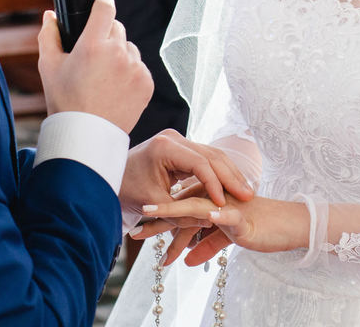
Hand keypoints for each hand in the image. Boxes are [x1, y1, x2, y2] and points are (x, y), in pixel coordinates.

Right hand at [36, 0, 152, 133]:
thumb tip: (50, 15)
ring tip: (103, 75)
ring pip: (129, 47)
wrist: (86, 136)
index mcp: (93, 45)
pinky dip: (129, 72)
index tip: (100, 1)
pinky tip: (114, 87)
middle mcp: (118, 53)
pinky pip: (139, 67)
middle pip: (117, 27)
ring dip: (119, 53)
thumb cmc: (64, 100)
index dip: (102, 0)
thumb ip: (49, 35)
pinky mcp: (146, 83)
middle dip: (105, 34)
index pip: (105, 7)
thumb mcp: (49, 66)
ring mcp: (135, 68)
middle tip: (94, 52)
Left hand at [121, 130, 254, 221]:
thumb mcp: (152, 203)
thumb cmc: (126, 190)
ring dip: (230, 173)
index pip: (200, 163)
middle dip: (230, 176)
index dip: (215, 184)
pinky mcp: (182, 147)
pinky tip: (234, 186)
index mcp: (165, 147)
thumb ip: (179, 212)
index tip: (225, 203)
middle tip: (248, 195)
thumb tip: (209, 221)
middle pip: (211, 155)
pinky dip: (221, 172)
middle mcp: (174, 138)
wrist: (110, 175)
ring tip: (246, 192)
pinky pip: (207, 158)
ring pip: (213, 154)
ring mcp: (179, 140)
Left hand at [136, 194, 308, 264]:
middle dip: (157, 218)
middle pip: (181, 206)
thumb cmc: (258, 228)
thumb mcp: (227, 239)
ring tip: (154, 212)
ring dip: (175, 210)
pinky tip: (206, 218)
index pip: (179, 208)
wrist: (288, 224)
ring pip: (198, 206)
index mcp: (211, 200)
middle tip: (135, 232)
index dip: (159, 219)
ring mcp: (229, 203)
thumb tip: (187, 261)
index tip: (137, 231)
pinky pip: (228, 215)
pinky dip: (216, 217)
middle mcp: (216, 197)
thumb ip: (207, 246)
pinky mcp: (243, 215)